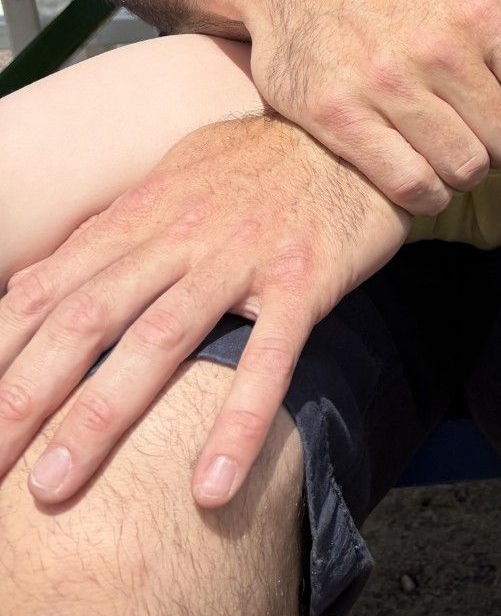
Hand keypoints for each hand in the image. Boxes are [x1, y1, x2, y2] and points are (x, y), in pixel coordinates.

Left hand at [0, 117, 408, 509]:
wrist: (350, 129)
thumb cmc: (258, 163)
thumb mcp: (174, 179)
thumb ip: (113, 236)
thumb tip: (35, 286)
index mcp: (144, 212)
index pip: (51, 287)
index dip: (0, 350)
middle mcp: (183, 232)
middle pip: (88, 317)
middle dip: (25, 394)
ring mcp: (243, 254)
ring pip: (161, 337)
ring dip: (101, 414)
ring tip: (52, 486)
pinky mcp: (304, 278)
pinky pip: (268, 356)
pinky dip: (237, 420)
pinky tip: (210, 486)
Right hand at [237, 0, 500, 213]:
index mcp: (481, 9)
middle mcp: (437, 46)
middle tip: (485, 132)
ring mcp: (385, 83)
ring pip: (464, 169)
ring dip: (467, 171)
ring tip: (454, 149)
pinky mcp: (338, 116)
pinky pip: (409, 184)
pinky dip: (426, 193)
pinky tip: (422, 173)